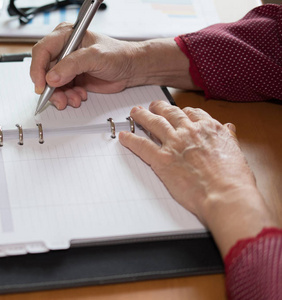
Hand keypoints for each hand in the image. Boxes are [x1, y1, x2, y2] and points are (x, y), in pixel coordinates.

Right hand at [30, 22, 137, 108]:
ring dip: (61, 95)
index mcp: (65, 36)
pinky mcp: (70, 78)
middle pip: (43, 71)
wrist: (130, 69)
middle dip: (51, 88)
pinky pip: (60, 91)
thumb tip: (51, 78)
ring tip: (75, 98)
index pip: (42, 51)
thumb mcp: (95, 57)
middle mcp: (62, 50)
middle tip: (60, 98)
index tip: (41, 85)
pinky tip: (79, 96)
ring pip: (51, 85)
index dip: (38, 69)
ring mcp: (66, 66)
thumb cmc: (118, 55)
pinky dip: (67, 97)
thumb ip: (72, 65)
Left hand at [119, 101, 277, 255]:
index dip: (182, 111)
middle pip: (170, 113)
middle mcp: (190, 131)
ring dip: (142, 116)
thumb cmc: (234, 180)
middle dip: (159, 108)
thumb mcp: (236, 152)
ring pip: (154, 123)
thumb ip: (229, 138)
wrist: (225, 195)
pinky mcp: (161, 159)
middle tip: (152, 106)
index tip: (177, 112)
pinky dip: (131, 140)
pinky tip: (124, 137)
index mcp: (210, 129)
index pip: (192, 113)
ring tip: (135, 113)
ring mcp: (174, 144)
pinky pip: (141, 145)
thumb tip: (228, 128)